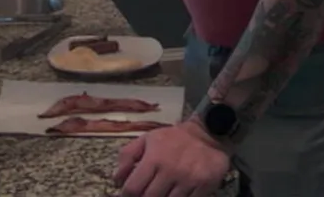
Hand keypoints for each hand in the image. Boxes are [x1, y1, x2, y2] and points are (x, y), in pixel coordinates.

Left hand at [114, 119, 229, 196]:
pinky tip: (177, 193)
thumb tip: (117, 180)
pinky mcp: (204, 185)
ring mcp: (188, 179)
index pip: (132, 189)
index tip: (130, 194)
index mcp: (154, 158)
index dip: (127, 196)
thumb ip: (127, 156)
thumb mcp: (147, 139)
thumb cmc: (173, 139)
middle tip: (148, 192)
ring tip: (163, 191)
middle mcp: (171, 170)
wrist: (207, 133)